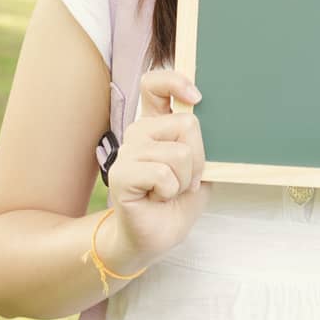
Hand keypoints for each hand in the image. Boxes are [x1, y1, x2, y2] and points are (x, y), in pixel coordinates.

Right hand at [107, 68, 211, 260]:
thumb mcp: (199, 168)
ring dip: (184, 180)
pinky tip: (158, 198)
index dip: (175, 81)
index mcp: (156, 124)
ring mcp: (127, 152)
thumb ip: (198, 142)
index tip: (195, 97)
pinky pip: (162, 173)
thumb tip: (198, 118)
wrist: (156, 237)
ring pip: (179, 152)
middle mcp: (139, 132)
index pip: (154, 84)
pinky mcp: (120, 174)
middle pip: (186, 123)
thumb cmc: (177, 201)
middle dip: (198, 159)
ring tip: (170, 192)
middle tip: (185, 180)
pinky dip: (170, 191)